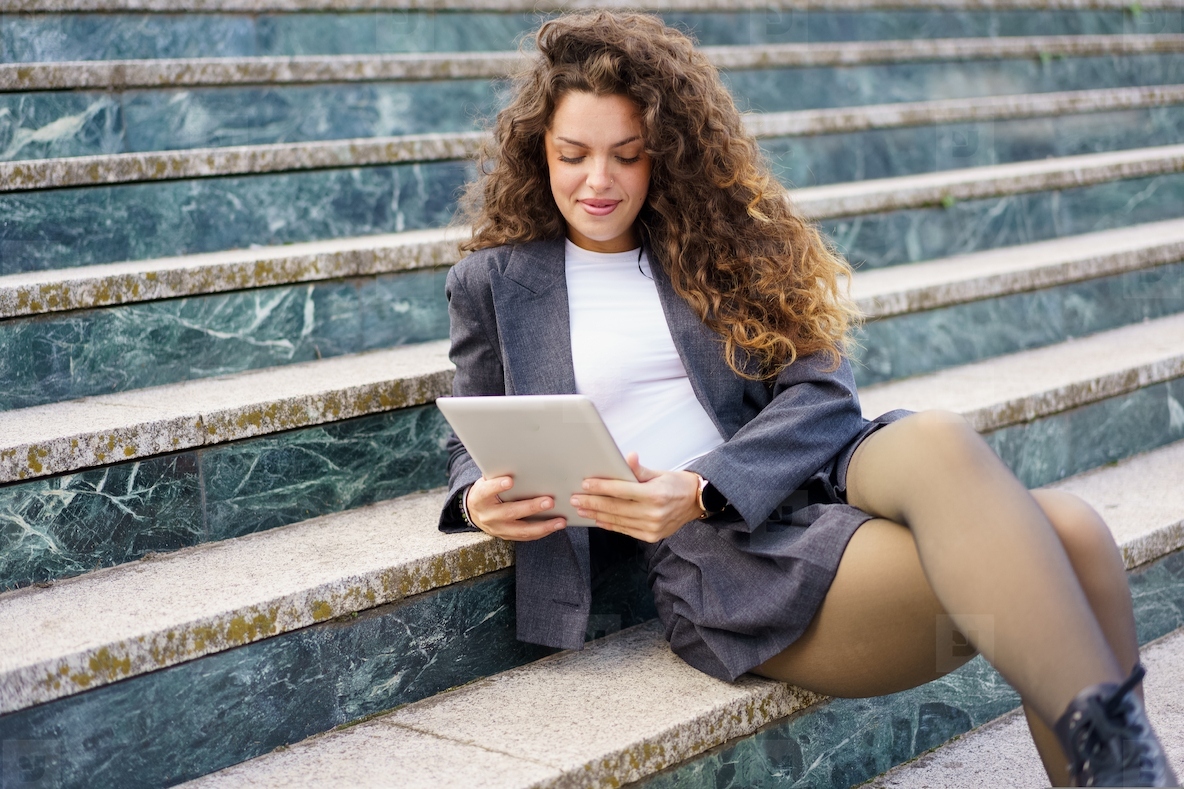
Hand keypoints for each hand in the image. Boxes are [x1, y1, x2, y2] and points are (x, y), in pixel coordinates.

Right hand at [465, 476, 566, 540]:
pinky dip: (543, 531)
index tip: (509, 480)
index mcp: (480, 498)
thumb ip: (497, 474)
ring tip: (560, 521)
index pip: (486, 491)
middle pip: (510, 512)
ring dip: (543, 526)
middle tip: (549, 501)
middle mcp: (488, 515)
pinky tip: (556, 526)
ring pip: (522, 530)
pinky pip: (526, 536)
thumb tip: (517, 461)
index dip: (496, 486)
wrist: (476, 512)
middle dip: (531, 507)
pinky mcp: (507, 536)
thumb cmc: (486, 491)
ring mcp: (498, 528)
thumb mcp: (486, 481)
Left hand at [570, 453, 701, 542]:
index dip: (601, 487)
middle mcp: (653, 513)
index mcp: (655, 494)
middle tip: (575, 499)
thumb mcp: (660, 473)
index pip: (621, 490)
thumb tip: (627, 457)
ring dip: (597, 515)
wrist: (696, 502)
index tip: (585, 485)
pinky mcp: (651, 536)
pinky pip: (625, 530)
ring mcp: (652, 527)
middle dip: (592, 503)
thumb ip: (639, 469)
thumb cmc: (677, 484)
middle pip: (615, 507)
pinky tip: (598, 519)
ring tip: (581, 509)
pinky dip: (610, 525)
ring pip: (618, 521)